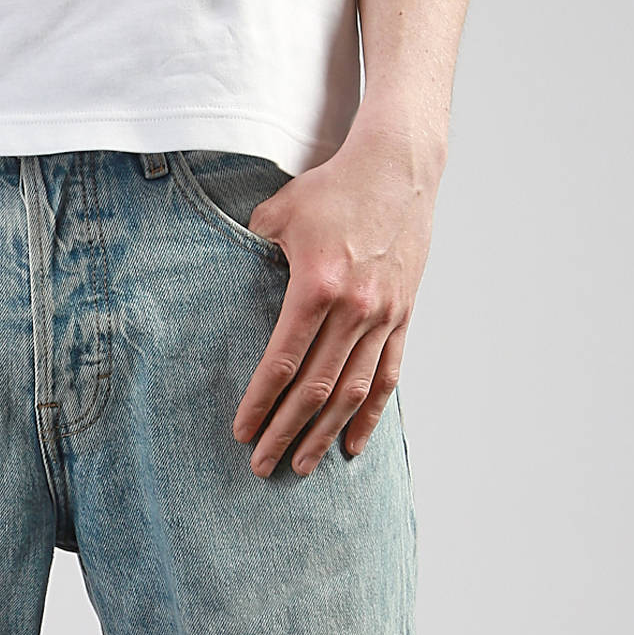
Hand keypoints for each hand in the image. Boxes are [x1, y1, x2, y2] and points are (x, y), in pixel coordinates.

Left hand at [232, 125, 440, 475]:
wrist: (398, 168)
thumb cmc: (333, 188)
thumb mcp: (280, 212)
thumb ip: (251, 245)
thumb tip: (230, 269)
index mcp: (317, 287)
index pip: (283, 361)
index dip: (261, 402)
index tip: (242, 432)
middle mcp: (354, 310)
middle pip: (316, 389)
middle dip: (285, 432)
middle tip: (262, 465)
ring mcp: (383, 316)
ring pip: (354, 392)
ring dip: (325, 434)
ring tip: (304, 466)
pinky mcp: (403, 316)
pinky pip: (387, 376)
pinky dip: (371, 415)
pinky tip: (353, 445)